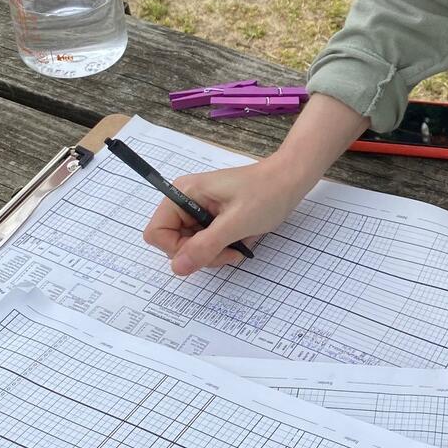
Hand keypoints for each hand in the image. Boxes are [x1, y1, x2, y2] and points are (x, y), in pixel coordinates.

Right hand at [143, 93, 370, 273]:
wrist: (291, 179)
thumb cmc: (266, 194)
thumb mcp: (236, 223)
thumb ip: (205, 245)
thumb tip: (177, 268)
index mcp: (183, 194)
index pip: (156, 233)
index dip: (177, 250)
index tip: (207, 252)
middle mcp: (186, 201)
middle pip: (174, 243)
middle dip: (201, 254)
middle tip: (230, 252)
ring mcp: (199, 210)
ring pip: (192, 247)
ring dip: (214, 253)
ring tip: (239, 245)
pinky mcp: (213, 218)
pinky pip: (207, 242)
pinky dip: (222, 247)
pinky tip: (241, 240)